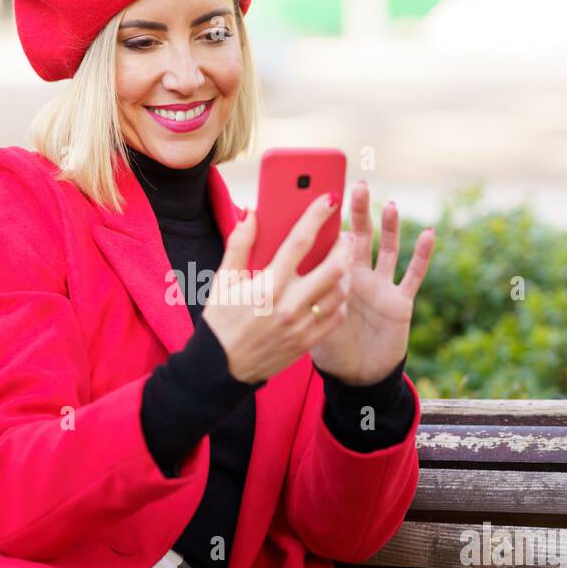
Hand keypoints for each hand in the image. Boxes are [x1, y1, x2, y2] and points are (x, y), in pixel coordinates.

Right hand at [203, 192, 354, 384]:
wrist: (220, 368)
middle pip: (333, 267)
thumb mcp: (223, 280)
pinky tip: (336, 290)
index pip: (299, 242)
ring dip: (346, 273)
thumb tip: (252, 213)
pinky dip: (341, 300)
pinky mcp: (307, 342)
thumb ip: (239, 244)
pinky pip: (336, 317)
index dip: (316, 216)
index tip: (329, 199)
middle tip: (344, 236)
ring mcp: (301, 325)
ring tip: (342, 261)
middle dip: (343, 246)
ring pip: (340, 292)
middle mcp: (289, 304)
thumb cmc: (220, 321)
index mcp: (268, 285)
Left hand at [308, 181, 434, 385]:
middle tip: (358, 186)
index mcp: (332, 277)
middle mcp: (358, 276)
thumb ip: (301, 291)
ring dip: (391, 228)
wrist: (354, 376)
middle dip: (360, 212)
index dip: (332, 220)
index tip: (326, 193)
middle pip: (361, 237)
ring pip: (387, 250)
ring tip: (390, 205)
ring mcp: (381, 286)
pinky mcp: (400, 301)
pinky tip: (428, 235)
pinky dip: (422, 256)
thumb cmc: (329, 349)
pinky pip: (413, 275)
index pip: (332, 242)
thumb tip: (286, 267)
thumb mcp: (308, 318)